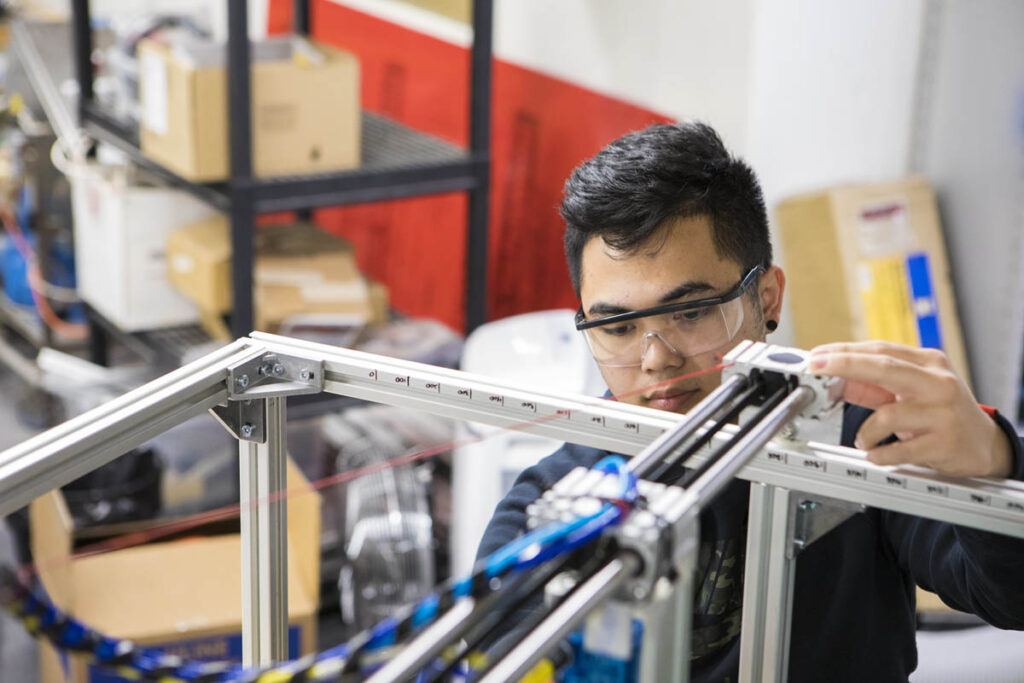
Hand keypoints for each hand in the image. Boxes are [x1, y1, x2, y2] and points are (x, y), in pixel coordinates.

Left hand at [809, 341, 1012, 478]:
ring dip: (865, 431)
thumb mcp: (909, 392)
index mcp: (928, 363)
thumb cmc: (941, 413)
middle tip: (817, 368)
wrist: (983, 444)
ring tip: (864, 440)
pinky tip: (876, 454)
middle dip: (845, 365)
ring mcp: (944, 413)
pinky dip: (880, 454)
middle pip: (885, 367)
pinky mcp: (945, 443)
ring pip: (888, 415)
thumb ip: (872, 387)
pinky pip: (900, 449)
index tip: (817, 356)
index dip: (844, 352)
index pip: (880, 350)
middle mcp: (938, 383)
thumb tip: (833, 381)